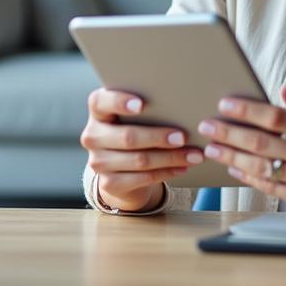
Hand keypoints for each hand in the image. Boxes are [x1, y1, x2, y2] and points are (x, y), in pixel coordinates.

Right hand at [80, 88, 204, 210]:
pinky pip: (142, 178)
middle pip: (127, 137)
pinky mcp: (108, 183)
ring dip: (170, 158)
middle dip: (158, 137)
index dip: (119, 102)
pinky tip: (182, 168)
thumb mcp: (136, 115)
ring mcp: (97, 162)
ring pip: (139, 160)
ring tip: (193, 155)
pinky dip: (166, 172)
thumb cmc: (135, 127)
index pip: (100, 102)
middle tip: (183, 137)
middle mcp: (92, 136)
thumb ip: (148, 107)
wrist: (122, 165)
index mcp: (98, 111)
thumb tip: (181, 104)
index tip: (141, 104)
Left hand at [199, 86, 285, 212]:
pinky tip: (233, 166)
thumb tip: (281, 90)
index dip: (246, 110)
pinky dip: (248, 176)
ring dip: (232, 156)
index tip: (225, 104)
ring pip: (261, 166)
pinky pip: (269, 187)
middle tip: (207, 126)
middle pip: (261, 142)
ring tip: (212, 147)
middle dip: (229, 133)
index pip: (275, 117)